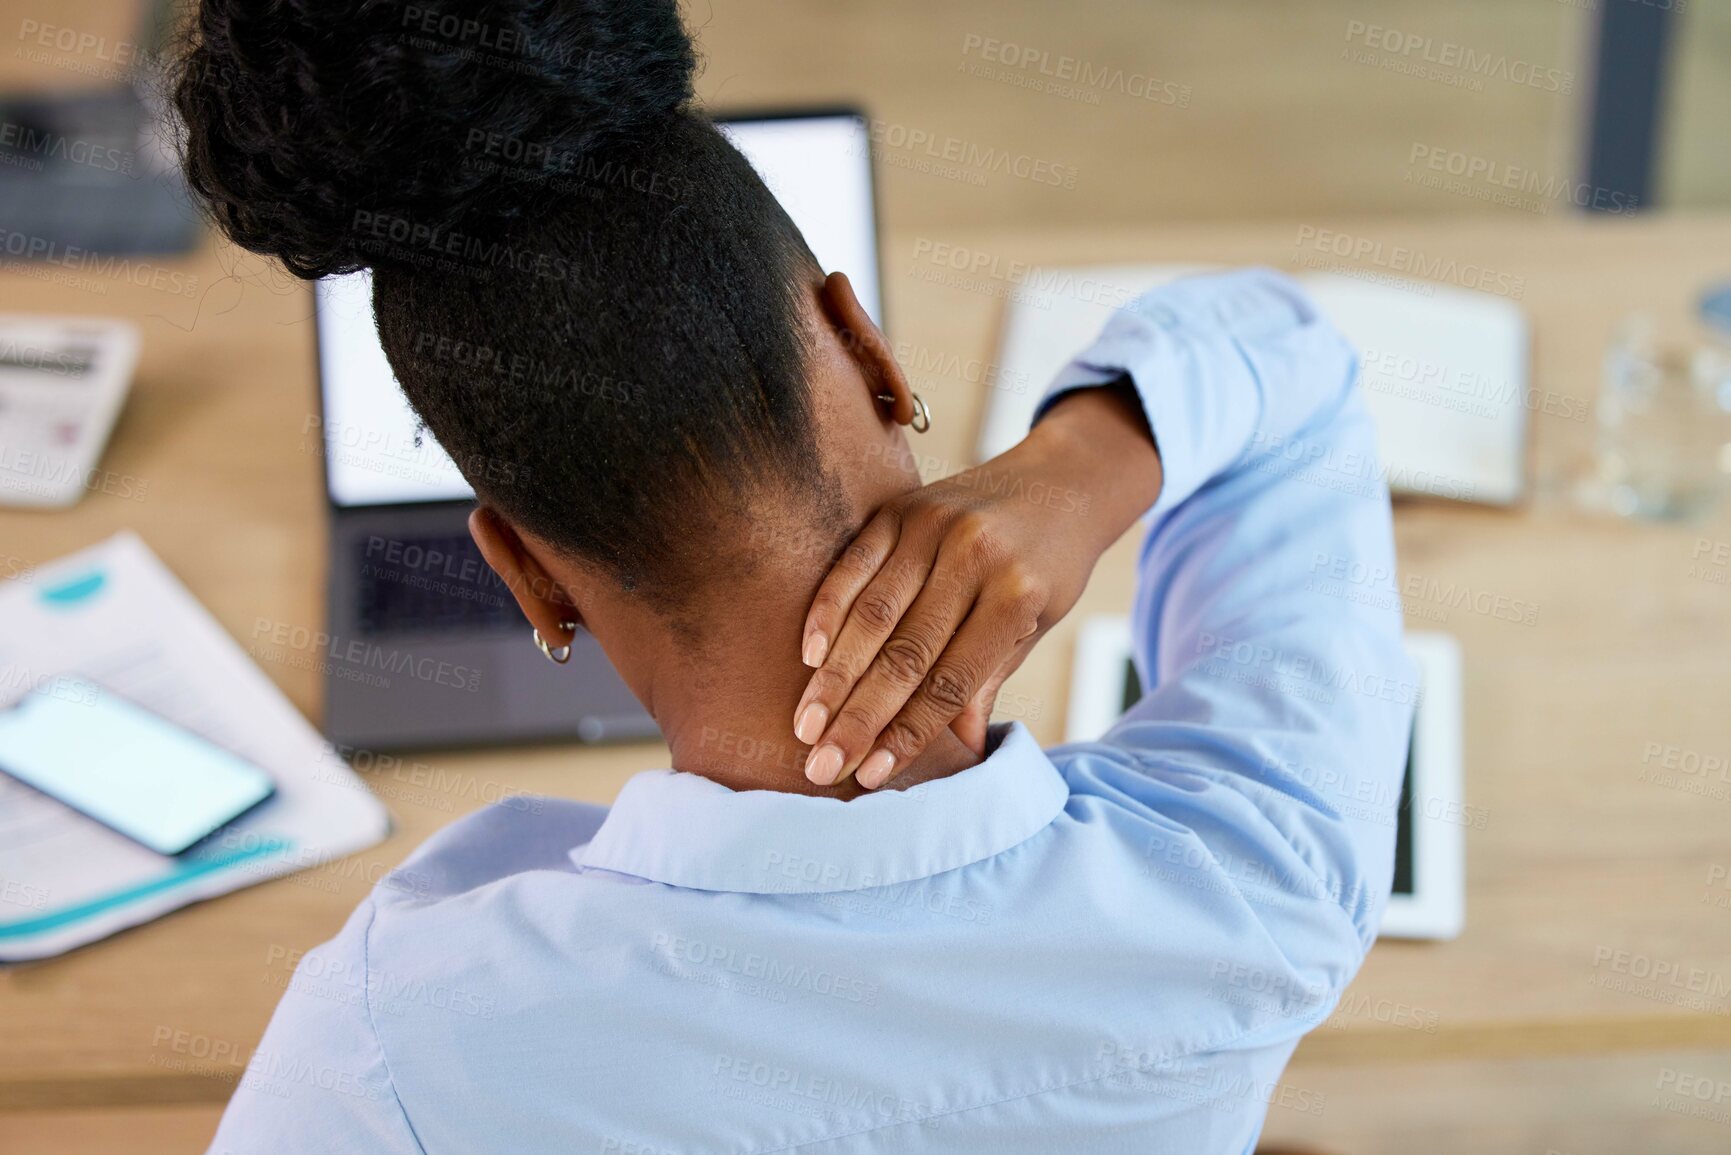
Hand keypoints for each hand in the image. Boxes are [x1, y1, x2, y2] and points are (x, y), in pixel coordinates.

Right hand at [795, 382, 1162, 788]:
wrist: (1061, 482)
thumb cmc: (1050, 567)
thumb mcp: (1036, 626)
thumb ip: (988, 679)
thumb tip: (962, 749)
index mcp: (1015, 595)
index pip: (951, 681)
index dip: (908, 732)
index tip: (869, 773)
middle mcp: (972, 557)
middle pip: (903, 653)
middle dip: (858, 716)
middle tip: (821, 764)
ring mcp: (933, 527)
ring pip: (871, 614)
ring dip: (833, 677)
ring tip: (806, 725)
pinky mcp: (901, 508)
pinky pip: (854, 565)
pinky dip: (827, 611)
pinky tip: (808, 656)